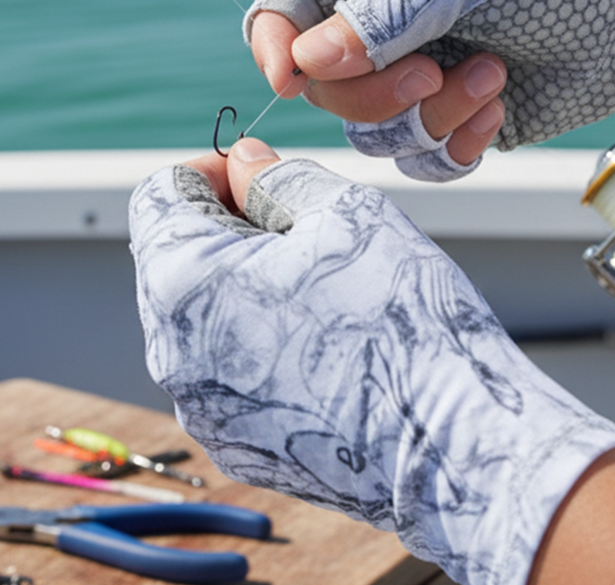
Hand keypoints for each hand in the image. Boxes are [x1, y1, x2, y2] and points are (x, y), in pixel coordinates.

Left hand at [129, 138, 614, 584]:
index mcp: (183, 283)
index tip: (263, 175)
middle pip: (177, 259)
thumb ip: (276, 178)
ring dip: (246, 289)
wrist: (454, 450)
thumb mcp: (344, 214)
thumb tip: (245, 164)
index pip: (160, 196)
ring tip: (326, 292)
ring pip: (205, 319)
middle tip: (308, 230)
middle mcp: (172, 353)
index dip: (212, 170)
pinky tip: (329, 347)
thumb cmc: (402, 325)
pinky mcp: (236, 447)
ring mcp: (201, 409)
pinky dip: (262, 347)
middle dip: (230, 229)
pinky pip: (230, 376)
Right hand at [245, 0, 614, 180]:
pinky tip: (501, 111)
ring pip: (375, 133)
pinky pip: (427, 160)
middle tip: (433, 70)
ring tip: (495, 78)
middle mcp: (386, 25)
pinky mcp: (460, 120)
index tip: (290, 78)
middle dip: (378, 91)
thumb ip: (383, 15)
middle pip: (326, 88)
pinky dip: (460, 146)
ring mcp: (421, 75)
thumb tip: (307, 61)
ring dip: (431, 118)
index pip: (286, 4)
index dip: (273, 42)